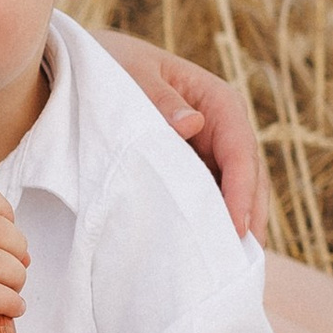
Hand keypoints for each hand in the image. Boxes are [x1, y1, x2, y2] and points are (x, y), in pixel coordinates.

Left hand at [101, 31, 268, 242]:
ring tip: (228, 265)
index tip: (236, 225)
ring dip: (234, 222)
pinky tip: (204, 249)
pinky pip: (209, 194)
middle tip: (241, 260)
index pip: (239, 148)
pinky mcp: (192, 166)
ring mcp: (209, 149)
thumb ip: (159, 99)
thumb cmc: (112, 66)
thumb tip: (192, 124)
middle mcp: (221, 126)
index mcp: (216, 100)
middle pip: (248, 175)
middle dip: (248, 215)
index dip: (241, 189)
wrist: (83, 69)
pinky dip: (210, 218)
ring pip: (233, 190)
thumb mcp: (132, 76)